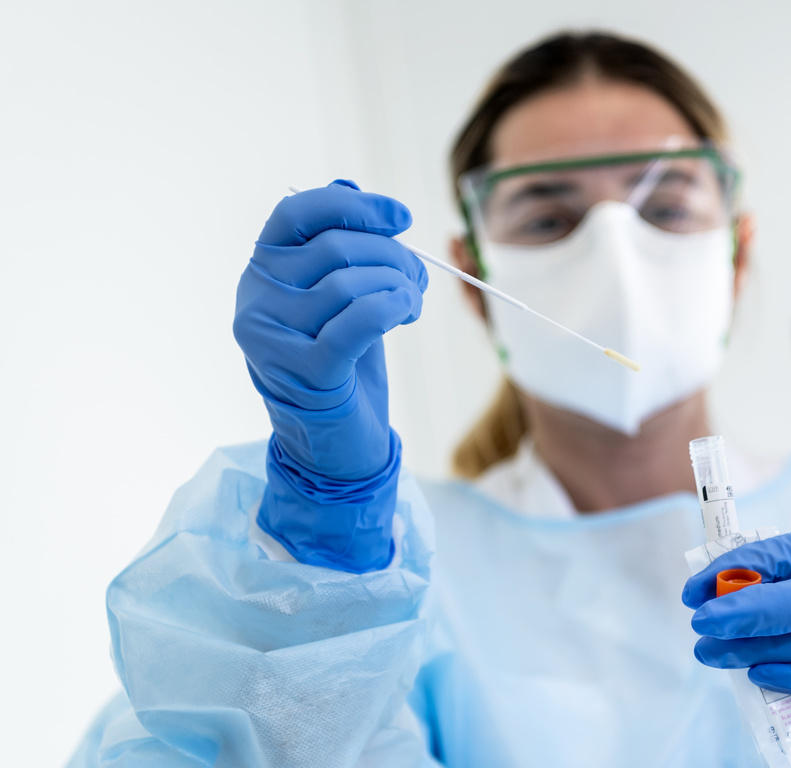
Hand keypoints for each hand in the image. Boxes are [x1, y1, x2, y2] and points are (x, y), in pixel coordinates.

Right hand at [234, 179, 426, 479]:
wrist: (337, 445)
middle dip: (393, 257)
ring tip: (413, 305)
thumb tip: (349, 185)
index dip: (354, 207)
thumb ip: (341, 247)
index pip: (296, 213)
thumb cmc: (343, 366)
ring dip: (399, 287)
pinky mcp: (304, 373)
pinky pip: (358, 322)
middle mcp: (256, 301)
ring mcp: (273, 339)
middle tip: (419, 280)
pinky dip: (391, 308)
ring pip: (351, 284)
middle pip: (336, 248)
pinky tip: (407, 313)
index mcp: (261, 272)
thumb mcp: (341, 299)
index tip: (401, 219)